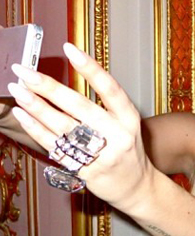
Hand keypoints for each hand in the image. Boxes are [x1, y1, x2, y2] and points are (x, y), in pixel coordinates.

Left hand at [8, 43, 153, 210]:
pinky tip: (23, 115)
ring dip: (36, 107)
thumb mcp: (125, 123)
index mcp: (129, 117)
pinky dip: (37, 130)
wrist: (136, 186)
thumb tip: (60, 83)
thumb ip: (101, 105)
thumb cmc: (126, 148)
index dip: (89, 67)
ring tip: (17, 90)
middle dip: (49, 87)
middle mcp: (118, 135)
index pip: (110, 88)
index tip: (68, 48)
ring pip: (63, 127)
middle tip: (24, 71)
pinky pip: (56, 148)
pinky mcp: (87, 172)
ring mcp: (103, 155)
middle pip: (80, 107)